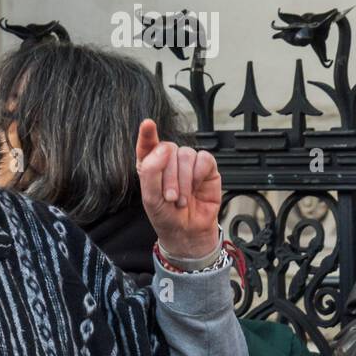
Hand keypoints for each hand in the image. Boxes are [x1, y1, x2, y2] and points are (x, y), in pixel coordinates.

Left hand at [135, 119, 221, 258]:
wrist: (188, 231)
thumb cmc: (166, 215)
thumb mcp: (151, 197)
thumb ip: (152, 171)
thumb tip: (164, 147)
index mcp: (151, 165)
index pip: (148, 145)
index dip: (147, 134)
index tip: (148, 124)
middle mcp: (169, 161)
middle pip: (169, 150)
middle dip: (169, 176)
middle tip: (170, 198)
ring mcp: (189, 163)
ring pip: (186, 155)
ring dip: (184, 180)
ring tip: (181, 199)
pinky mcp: (207, 168)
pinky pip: (204, 159)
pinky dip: (198, 176)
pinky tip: (196, 190)